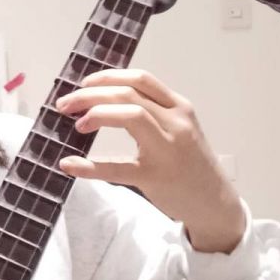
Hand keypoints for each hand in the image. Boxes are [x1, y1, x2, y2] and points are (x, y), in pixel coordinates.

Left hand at [55, 69, 245, 253]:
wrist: (214, 201)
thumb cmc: (190, 164)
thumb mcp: (179, 129)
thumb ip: (153, 114)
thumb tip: (106, 102)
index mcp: (179, 108)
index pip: (141, 79)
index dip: (108, 77)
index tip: (84, 84)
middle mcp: (176, 122)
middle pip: (128, 94)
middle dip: (90, 95)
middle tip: (65, 104)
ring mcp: (167, 149)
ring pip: (129, 115)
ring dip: (95, 114)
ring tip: (76, 125)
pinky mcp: (155, 177)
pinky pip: (117, 168)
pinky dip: (89, 166)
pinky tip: (70, 165)